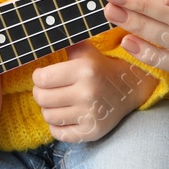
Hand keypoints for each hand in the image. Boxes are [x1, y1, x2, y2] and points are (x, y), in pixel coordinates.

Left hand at [31, 41, 158, 142]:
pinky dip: (57, 126)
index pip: (41, 78)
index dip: (38, 77)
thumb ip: (65, 42)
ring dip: (49, 109)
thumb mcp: (86, 51)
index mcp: (85, 70)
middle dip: (41, 93)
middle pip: (42, 98)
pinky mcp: (92, 132)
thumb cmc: (101, 68)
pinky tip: (65, 116)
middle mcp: (88, 93)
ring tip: (58, 102)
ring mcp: (90, 115)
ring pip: (48, 116)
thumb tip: (45, 35)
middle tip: (49, 89)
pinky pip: (58, 133)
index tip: (44, 76)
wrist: (130, 89)